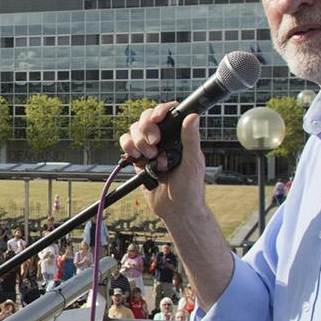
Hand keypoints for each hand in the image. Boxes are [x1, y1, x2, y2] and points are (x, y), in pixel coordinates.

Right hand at [119, 103, 203, 224]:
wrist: (175, 209)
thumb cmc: (190, 188)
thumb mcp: (193, 162)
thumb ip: (191, 139)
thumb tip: (193, 116)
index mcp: (179, 136)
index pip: (169, 113)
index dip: (160, 111)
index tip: (157, 120)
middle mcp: (164, 139)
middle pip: (147, 118)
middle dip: (146, 128)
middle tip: (155, 143)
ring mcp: (150, 148)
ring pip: (134, 130)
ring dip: (138, 142)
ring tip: (150, 157)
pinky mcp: (138, 159)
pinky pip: (126, 145)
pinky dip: (128, 149)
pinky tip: (138, 159)